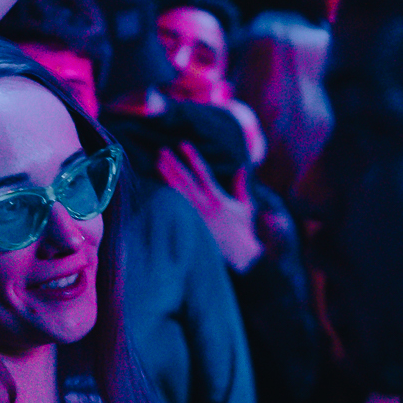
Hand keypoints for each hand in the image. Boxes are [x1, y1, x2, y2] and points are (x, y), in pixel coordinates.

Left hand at [156, 142, 262, 270]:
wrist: (241, 259)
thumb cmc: (244, 233)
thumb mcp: (246, 207)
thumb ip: (241, 186)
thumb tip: (241, 167)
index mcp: (217, 198)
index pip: (203, 172)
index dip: (192, 157)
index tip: (183, 144)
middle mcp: (204, 206)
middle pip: (185, 180)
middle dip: (173, 164)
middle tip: (162, 150)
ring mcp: (194, 217)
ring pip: (177, 193)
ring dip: (166, 177)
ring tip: (157, 163)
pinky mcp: (188, 228)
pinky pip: (174, 210)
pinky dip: (165, 198)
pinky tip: (156, 188)